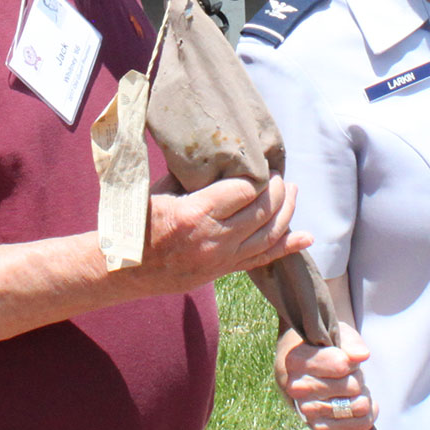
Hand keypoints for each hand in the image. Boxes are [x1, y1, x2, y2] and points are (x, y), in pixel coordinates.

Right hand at [131, 175, 307, 296]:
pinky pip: (263, 259)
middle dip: (278, 190)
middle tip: (279, 176)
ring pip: (269, 235)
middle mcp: (213, 238)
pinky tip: (305, 236)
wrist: (124, 268)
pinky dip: (287, 247)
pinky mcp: (223, 271)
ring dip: (286, 212)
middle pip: (263, 212)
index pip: (244, 191)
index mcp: (195, 213)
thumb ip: (191, 177)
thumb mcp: (160, 190)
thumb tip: (218, 158)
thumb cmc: (138, 222)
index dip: (258, 176)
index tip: (261, 165)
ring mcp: (221, 258)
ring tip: (293, 192)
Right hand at [277, 320, 374, 429]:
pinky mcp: (318, 427)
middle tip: (349, 374)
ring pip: (355, 406)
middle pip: (351, 386)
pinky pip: (352, 428)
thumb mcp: (336, 335)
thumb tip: (362, 355)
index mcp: (295, 360)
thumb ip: (350, 342)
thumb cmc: (323, 348)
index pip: (341, 365)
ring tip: (354, 389)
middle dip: (357, 378)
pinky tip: (364, 404)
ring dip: (363, 397)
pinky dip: (365, 417)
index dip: (352, 361)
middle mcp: (296, 388)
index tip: (346, 359)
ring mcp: (306, 410)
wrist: (307, 369)